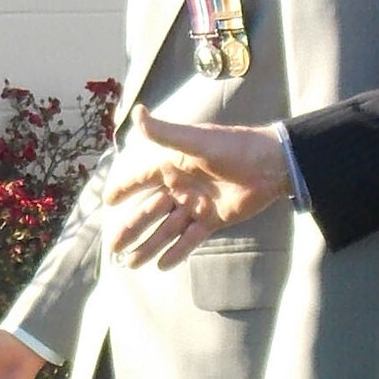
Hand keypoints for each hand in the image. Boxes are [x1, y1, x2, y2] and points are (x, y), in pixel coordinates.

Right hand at [104, 114, 288, 267]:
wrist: (271, 165)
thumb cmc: (234, 146)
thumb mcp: (196, 139)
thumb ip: (165, 132)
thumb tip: (137, 113)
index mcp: (173, 165)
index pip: (140, 179)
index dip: (124, 189)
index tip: (108, 201)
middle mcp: (180, 186)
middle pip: (148, 211)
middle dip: (130, 229)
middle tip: (112, 248)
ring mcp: (195, 205)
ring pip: (166, 229)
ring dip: (148, 246)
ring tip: (131, 264)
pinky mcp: (212, 221)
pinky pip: (190, 239)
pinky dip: (176, 252)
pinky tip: (161, 266)